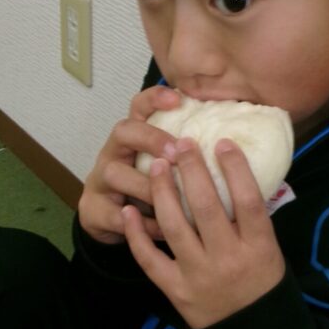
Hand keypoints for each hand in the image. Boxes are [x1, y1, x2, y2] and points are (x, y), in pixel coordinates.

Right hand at [78, 86, 180, 244]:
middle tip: (176, 153)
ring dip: (146, 185)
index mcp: (134, 136)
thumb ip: (187, 154)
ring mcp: (101, 180)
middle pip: (123, 131)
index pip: (139, 106)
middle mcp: (114, 152)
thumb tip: (234, 147)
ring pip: (115, 173)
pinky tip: (163, 230)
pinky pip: (115, 214)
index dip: (155, 99)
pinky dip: (141, 223)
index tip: (178, 99)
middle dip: (151, 139)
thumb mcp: (164, 166)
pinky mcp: (94, 209)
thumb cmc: (147, 186)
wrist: (108, 219)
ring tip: (173, 199)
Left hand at [122, 137, 285, 328]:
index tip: (221, 142)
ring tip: (156, 165)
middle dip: (191, 170)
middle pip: (207, 206)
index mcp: (259, 247)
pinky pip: (151, 259)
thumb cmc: (264, 281)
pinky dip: (137, 234)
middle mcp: (228, 259)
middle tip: (181, 144)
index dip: (234, 168)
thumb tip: (235, 172)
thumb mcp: (271, 249)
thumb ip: (254, 217)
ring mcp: (199, 275)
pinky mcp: (177, 290)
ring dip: (163, 191)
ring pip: (175, 226)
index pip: (247, 199)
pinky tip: (129, 210)